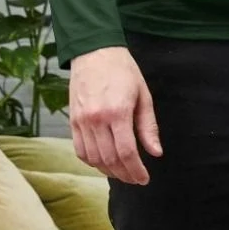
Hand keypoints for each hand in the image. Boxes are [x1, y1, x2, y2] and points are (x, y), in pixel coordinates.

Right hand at [69, 45, 162, 184]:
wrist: (95, 51)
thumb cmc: (123, 70)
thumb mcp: (142, 94)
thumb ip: (148, 126)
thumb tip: (156, 152)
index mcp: (118, 111)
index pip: (126, 152)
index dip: (136, 170)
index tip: (144, 178)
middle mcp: (97, 119)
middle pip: (110, 160)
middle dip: (125, 174)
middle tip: (136, 178)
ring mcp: (82, 121)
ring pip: (94, 159)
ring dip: (109, 171)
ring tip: (122, 172)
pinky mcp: (73, 121)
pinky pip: (80, 151)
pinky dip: (92, 162)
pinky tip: (104, 162)